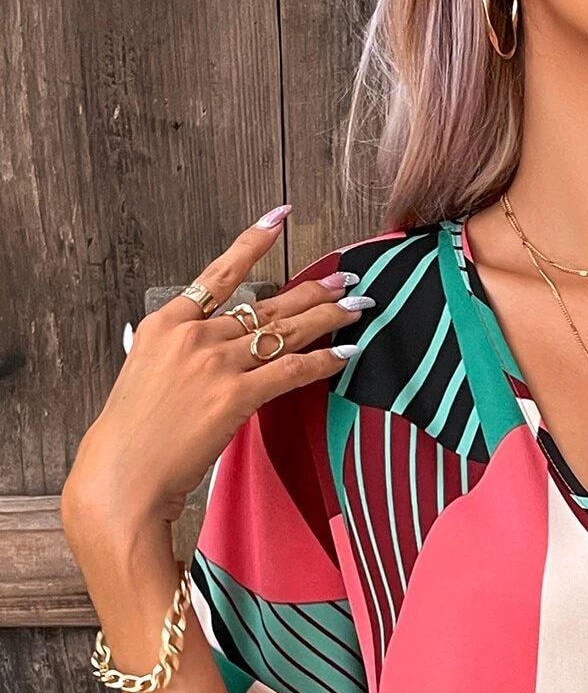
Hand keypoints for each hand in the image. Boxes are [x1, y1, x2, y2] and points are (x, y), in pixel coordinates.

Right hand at [61, 205, 368, 542]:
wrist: (125, 472)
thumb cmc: (135, 434)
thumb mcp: (146, 376)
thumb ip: (177, 355)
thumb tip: (202, 352)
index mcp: (167, 324)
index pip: (219, 273)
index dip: (252, 243)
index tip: (278, 219)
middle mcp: (193, 335)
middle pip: (265, 303)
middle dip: (312, 290)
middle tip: (345, 279)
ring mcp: (215, 364)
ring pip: (283, 331)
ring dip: (327, 318)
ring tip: (357, 306)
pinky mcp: (234, 397)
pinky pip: (290, 372)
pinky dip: (323, 362)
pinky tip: (347, 353)